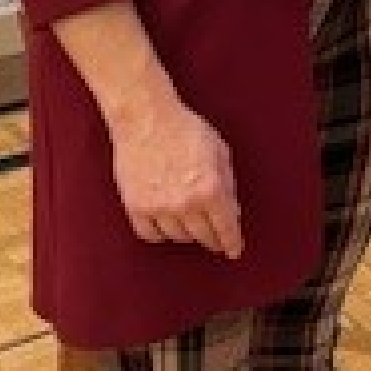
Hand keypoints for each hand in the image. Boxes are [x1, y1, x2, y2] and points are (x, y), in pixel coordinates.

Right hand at [109, 96, 244, 258]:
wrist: (146, 120)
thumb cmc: (186, 130)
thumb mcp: (220, 152)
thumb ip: (228, 184)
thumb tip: (232, 211)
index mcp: (211, 189)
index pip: (226, 227)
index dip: (232, 242)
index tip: (234, 250)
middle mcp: (186, 204)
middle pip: (204, 236)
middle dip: (213, 240)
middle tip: (216, 240)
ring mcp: (159, 208)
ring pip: (178, 237)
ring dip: (188, 234)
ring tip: (191, 223)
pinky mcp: (135, 208)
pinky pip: (151, 235)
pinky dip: (161, 233)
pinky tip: (166, 225)